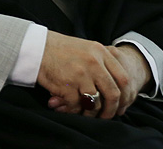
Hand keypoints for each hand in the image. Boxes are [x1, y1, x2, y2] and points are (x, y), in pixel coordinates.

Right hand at [37, 31, 152, 119]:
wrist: (38, 47)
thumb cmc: (62, 50)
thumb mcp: (87, 49)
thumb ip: (102, 63)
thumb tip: (117, 88)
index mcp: (101, 52)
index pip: (123, 78)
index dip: (124, 96)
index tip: (120, 105)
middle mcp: (93, 62)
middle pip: (113, 93)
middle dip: (111, 109)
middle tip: (106, 115)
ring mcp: (81, 74)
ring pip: (95, 103)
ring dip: (91, 113)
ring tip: (86, 113)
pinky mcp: (67, 84)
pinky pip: (76, 105)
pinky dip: (73, 110)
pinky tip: (69, 106)